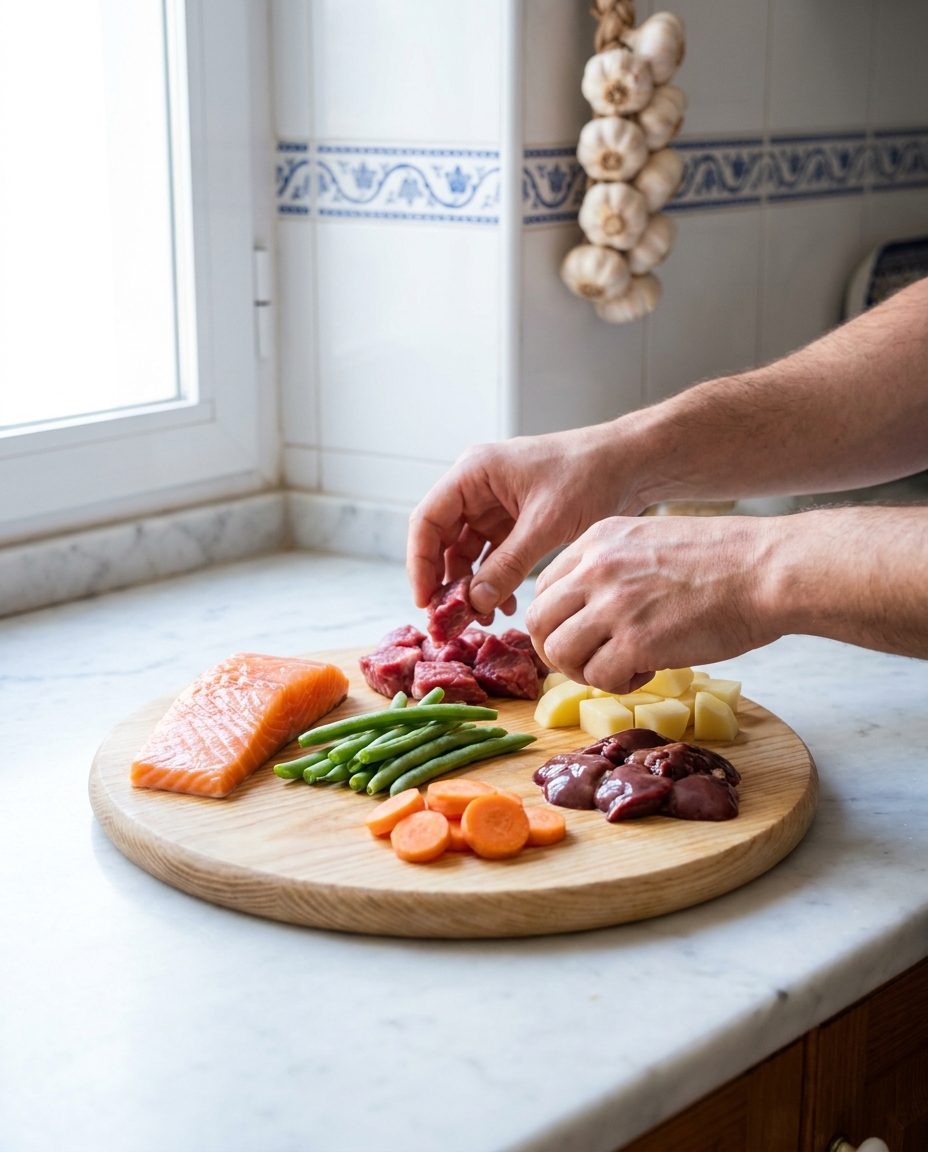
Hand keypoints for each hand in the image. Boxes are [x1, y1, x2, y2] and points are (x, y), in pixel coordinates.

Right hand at [407, 422, 641, 612]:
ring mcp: (494, 503)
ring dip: (471, 584)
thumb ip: (508, 564)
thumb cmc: (590, 476)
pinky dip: (494, 579)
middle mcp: (477, 485)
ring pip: (466, 550)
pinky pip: (492, 554)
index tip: (425, 600)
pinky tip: (504, 605)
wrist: (632, 463)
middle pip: (442, 537)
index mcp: (474, 472)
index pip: (428, 519)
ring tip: (481, 618)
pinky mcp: (514, 518)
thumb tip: (475, 602)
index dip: (420, 563)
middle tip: (448, 619)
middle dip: (445, 580)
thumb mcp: (546, 524)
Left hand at [526, 515, 776, 691]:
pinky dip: (618, 684)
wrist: (768, 569)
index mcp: (598, 541)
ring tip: (619, 668)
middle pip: (539, 622)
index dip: (557, 619)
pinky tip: (646, 673)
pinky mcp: (636, 642)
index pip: (544, 587)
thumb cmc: (725, 560)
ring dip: (584, 671)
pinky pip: (598, 677)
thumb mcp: (652, 542)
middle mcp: (596, 569)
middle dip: (557, 650)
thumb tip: (592, 605)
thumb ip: (615, 567)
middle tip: (589, 661)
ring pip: (559, 653)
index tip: (581, 634)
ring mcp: (613, 605)